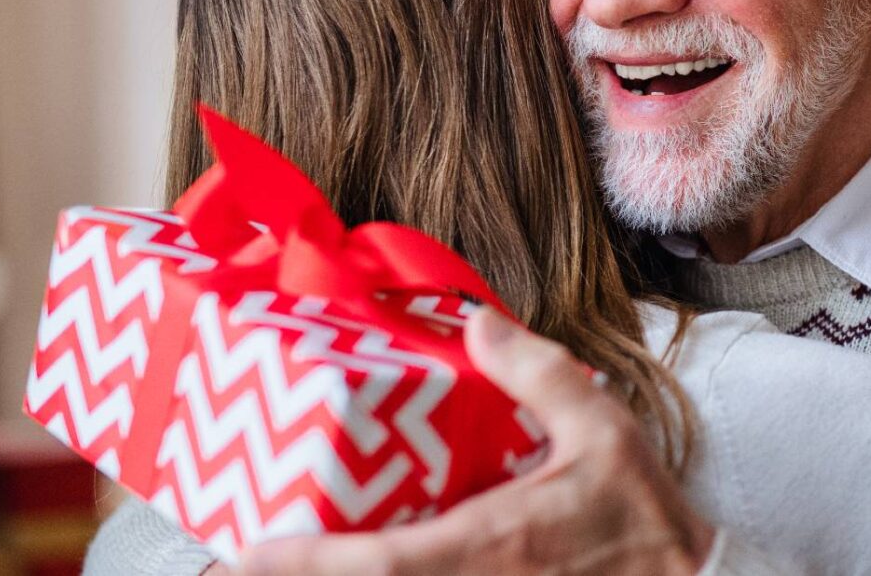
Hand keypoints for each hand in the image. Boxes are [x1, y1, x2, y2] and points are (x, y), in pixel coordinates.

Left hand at [233, 308, 713, 575]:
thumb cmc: (644, 515)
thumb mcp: (602, 429)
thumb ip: (538, 374)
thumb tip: (477, 320)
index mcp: (493, 540)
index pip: (382, 562)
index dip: (309, 564)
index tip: (246, 553)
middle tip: (225, 565)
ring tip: (267, 570)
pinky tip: (350, 572)